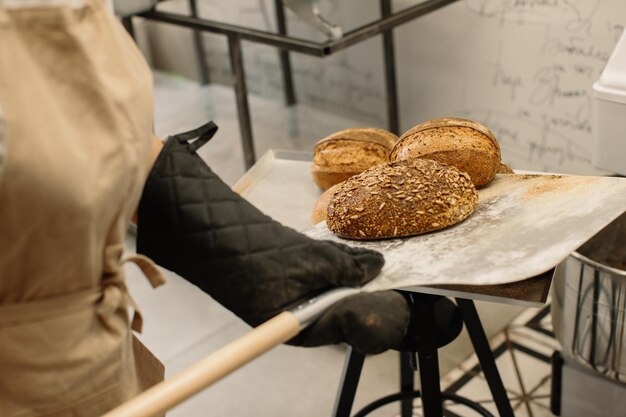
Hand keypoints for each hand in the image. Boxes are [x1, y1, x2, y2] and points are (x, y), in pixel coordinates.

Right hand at [136, 122, 409, 353]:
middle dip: (388, 299)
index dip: (390, 314)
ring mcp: (307, 303)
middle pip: (363, 318)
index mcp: (310, 328)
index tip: (408, 294)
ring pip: (352, 298)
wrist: (214, 239)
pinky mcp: (302, 284)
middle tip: (408, 279)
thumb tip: (376, 267)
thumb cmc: (254, 256)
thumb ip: (346, 266)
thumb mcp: (309, 259)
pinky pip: (336, 283)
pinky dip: (352, 271)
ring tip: (394, 265)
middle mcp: (311, 322)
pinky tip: (367, 257)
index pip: (364, 329)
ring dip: (372, 283)